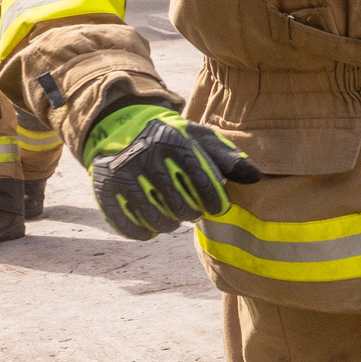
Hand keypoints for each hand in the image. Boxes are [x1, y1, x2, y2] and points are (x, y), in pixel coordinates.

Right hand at [82, 104, 262, 239]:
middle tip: (194, 212)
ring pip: (155, 219)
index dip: (214, 200)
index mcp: (173, 141)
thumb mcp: (200, 138)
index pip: (200, 179)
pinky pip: (129, 226)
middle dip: (192, 213)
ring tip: (175, 217)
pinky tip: (153, 225)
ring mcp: (122, 176)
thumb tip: (255, 177)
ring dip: (170, 224)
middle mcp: (145, 157)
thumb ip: (228, 158)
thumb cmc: (172, 139)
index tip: (219, 209)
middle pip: (178, 204)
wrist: (122, 129)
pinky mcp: (104, 192)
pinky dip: (145, 232)